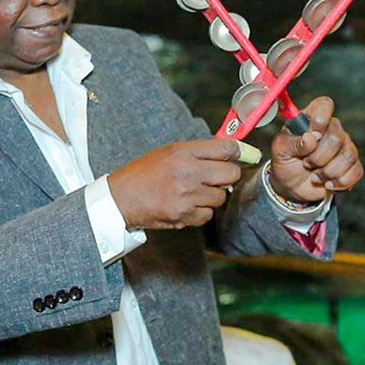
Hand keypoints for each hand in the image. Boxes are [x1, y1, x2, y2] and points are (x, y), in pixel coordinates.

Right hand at [108, 138, 245, 229]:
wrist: (120, 199)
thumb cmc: (144, 174)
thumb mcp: (168, 152)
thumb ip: (198, 152)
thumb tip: (230, 151)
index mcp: (183, 152)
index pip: (226, 149)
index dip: (240, 152)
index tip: (244, 154)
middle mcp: (187, 172)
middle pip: (231, 174)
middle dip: (228, 175)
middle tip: (217, 176)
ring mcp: (187, 196)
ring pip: (221, 197)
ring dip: (213, 195)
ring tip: (195, 192)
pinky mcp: (184, 215)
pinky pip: (208, 214)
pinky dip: (201, 211)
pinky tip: (188, 205)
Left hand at [269, 96, 362, 203]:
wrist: (292, 186)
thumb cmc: (286, 161)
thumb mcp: (280, 150)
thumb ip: (294, 142)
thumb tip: (311, 138)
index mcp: (312, 118)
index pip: (324, 105)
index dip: (319, 120)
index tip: (310, 136)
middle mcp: (332, 128)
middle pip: (336, 138)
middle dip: (318, 158)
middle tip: (306, 163)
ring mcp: (345, 146)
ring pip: (347, 156)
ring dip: (327, 172)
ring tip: (315, 175)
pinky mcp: (352, 165)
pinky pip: (355, 172)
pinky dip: (339, 182)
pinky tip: (327, 183)